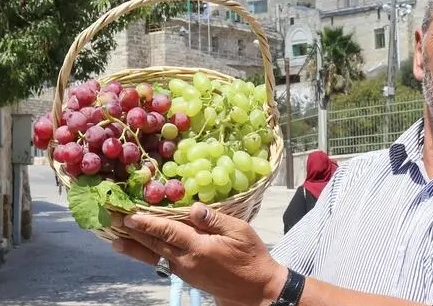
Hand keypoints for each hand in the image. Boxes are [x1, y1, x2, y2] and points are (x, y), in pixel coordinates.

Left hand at [111, 203, 286, 304]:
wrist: (255, 290)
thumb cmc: (251, 257)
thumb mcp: (240, 231)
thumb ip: (215, 219)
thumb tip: (192, 208)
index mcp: (199, 248)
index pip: (167, 232)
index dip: (147, 223)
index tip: (129, 216)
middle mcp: (187, 261)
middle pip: (155, 246)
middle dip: (134, 234)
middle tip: (113, 223)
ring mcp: (186, 271)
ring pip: (155, 257)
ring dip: (136, 248)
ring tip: (117, 242)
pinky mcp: (188, 277)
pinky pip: (163, 263)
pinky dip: (149, 256)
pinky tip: (143, 251)